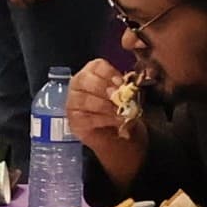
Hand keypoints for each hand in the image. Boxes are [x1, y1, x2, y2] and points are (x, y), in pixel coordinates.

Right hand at [67, 57, 145, 186]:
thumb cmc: (127, 112)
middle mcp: (77, 86)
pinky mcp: (73, 123)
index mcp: (92, 73)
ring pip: (82, 100)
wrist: (124, 139)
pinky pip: (83, 118)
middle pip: (84, 81)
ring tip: (119, 113)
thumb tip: (134, 79)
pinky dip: (100, 119)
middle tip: (119, 98)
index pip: (95, 67)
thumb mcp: (132, 96)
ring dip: (103, 106)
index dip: (108, 74)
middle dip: (103, 90)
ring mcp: (73, 105)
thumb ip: (129, 87)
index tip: (121, 83)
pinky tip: (113, 122)